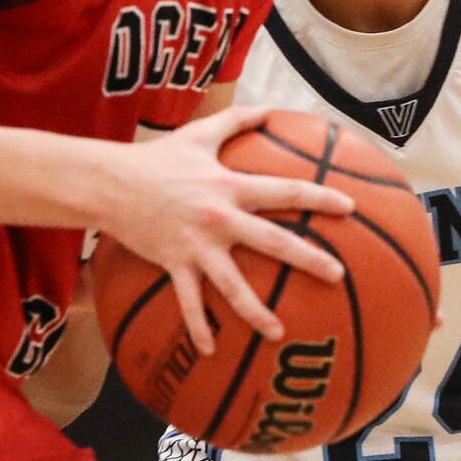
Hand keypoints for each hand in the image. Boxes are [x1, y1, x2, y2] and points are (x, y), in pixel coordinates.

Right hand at [103, 107, 353, 353]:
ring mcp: (197, 246)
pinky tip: (212, 352)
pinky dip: (199, 328)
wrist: (111, 183)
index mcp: (231, 187)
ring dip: (256, 312)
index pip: (286, 192)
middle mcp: (220, 219)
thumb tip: (269, 108)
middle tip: (338, 275)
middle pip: (273, 242)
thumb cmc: (158, 158)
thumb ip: (238, 120)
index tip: (349, 208)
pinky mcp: (175, 264)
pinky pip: (189, 303)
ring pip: (232, 285)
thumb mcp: (200, 134)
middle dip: (308, 259)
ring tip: (279, 333)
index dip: (320, 197)